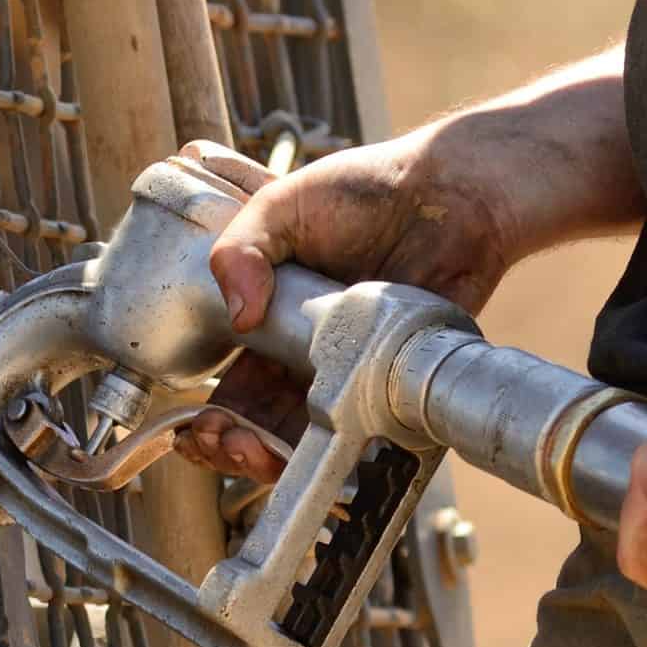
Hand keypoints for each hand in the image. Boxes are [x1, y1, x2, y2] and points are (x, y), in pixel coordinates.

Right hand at [177, 130, 521, 485]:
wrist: (453, 195)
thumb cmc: (370, 189)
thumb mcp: (284, 203)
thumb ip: (242, 248)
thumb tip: (237, 316)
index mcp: (272, 314)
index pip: (229, 377)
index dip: (207, 410)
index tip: (194, 423)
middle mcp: (307, 350)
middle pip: (258, 418)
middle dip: (229, 443)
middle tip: (224, 440)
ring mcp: (350, 370)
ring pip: (302, 436)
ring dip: (269, 456)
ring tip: (254, 451)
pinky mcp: (392, 380)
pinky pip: (361, 432)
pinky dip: (334, 453)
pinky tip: (312, 450)